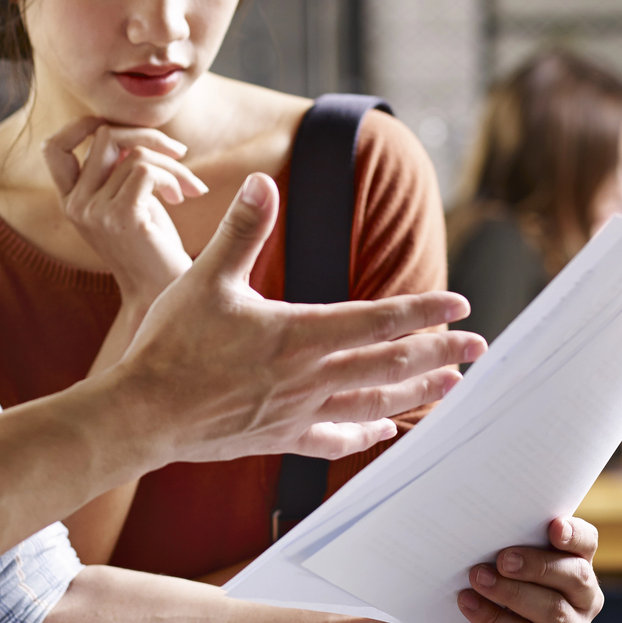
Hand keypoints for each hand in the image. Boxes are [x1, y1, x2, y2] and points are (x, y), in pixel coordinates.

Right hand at [44, 118, 204, 307]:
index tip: (123, 129)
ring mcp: (94, 211)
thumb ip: (119, 170)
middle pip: (104, 136)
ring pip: (135, 154)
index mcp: (71, 200)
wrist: (161, 292)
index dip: (82, 126)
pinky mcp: (120, 217)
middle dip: (149, 137)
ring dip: (172, 165)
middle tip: (179, 154)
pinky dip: (172, 177)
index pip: (54, 148)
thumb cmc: (152, 247)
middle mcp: (75, 205)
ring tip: (187, 188)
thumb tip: (134, 132)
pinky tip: (183, 197)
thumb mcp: (129, 201)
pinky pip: (146, 170)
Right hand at [115, 172, 485, 462]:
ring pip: (372, 402)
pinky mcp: (279, 438)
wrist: (142, 414)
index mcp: (297, 333)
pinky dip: (365, 433)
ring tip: (452, 385)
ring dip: (416, 392)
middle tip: (479, 348)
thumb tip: (262, 183)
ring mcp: (297, 411)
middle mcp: (307, 376)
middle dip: (439, 354)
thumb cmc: (170, 343)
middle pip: (389, 365)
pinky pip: (334, 439)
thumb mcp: (205, 278)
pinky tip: (385, 430)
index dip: (422, 311)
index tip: (459, 305)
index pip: (377, 319)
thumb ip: (241, 231)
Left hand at [424, 517, 602, 622]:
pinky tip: (469, 605)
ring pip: (553, 610)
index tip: (553, 527)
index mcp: (574, 564)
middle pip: (576, 576)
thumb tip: (486, 525)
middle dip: (537, 565)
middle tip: (503, 559)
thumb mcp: (490, 563)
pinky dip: (495, 621)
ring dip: (512, 592)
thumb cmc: (477, 592)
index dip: (574, 534)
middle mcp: (583, 600)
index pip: (586, 543)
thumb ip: (501, 545)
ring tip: (477, 578)